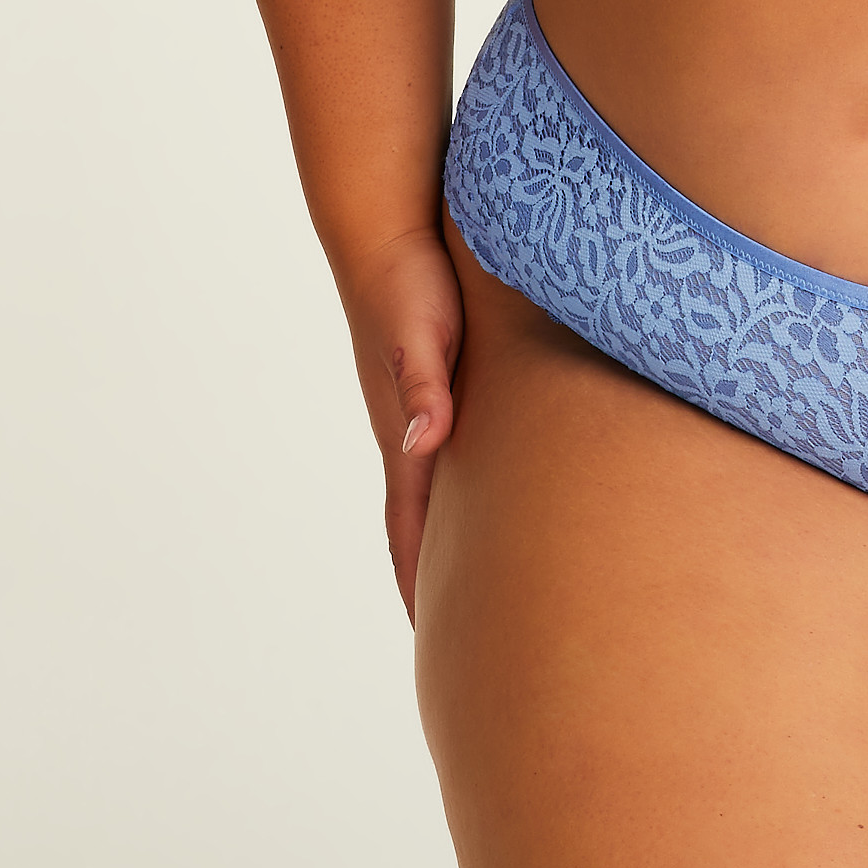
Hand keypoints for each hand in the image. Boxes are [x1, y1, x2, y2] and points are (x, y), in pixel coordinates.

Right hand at [338, 222, 465, 621]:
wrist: (388, 229)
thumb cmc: (410, 280)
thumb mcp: (422, 334)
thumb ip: (423, 386)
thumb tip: (423, 445)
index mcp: (408, 431)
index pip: (410, 525)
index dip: (419, 580)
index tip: (431, 637)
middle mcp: (410, 430)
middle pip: (416, 523)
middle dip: (428, 580)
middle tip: (453, 638)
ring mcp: (420, 409)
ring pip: (432, 493)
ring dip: (440, 540)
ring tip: (465, 586)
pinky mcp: (435, 383)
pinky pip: (445, 455)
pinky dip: (457, 493)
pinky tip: (480, 497)